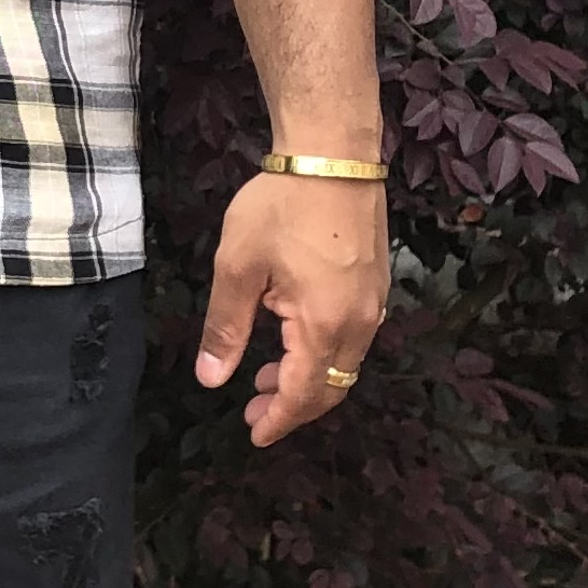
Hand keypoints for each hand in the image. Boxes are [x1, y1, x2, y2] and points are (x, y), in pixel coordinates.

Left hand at [195, 172, 388, 448]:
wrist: (334, 153)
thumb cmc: (281, 205)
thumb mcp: (238, 266)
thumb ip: (226, 328)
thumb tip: (211, 379)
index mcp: (324, 324)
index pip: (304, 394)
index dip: (278, 420)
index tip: (254, 434)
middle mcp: (359, 322)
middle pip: (331, 387)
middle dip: (292, 405)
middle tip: (253, 408)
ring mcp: (373, 303)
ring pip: (345, 363)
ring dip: (308, 378)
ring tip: (266, 376)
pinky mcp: (376, 284)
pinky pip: (353, 338)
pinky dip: (323, 353)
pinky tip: (293, 338)